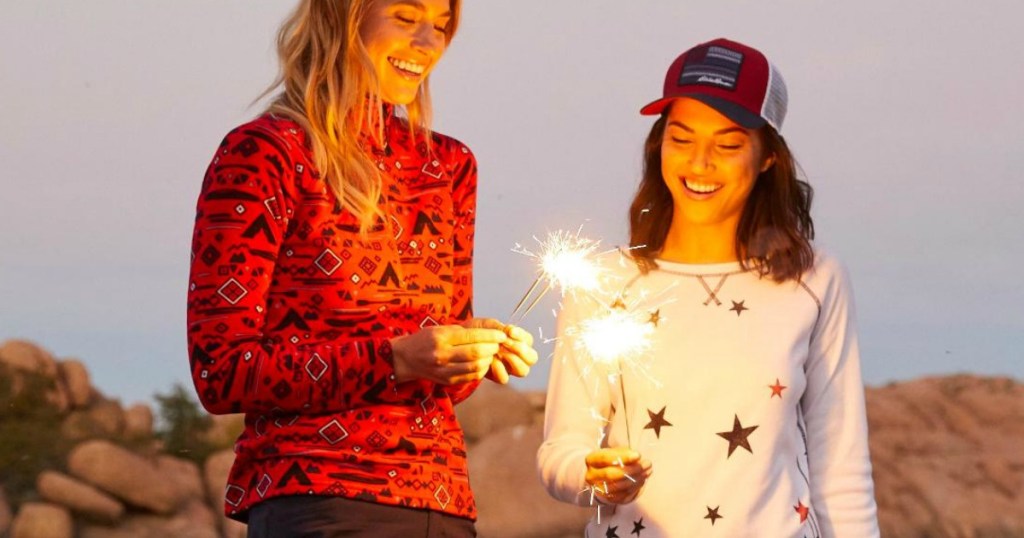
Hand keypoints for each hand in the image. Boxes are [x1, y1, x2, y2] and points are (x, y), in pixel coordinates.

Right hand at [389, 325, 506, 384]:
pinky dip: (481, 369)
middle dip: (492, 348)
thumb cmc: (425, 339)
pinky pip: (471, 377)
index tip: (502, 334)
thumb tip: (490, 332)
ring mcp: (444, 370)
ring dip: (489, 360)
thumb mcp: (440, 329)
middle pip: (476, 353)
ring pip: (475, 367)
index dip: (491, 335)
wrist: (406, 358)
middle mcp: (442, 355)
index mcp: (441, 338)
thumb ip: (463, 331)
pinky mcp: (447, 381)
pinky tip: (483, 363)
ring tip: (491, 353)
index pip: (472, 336)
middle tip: (499, 344)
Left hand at [464, 318, 538, 383]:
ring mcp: (509, 368)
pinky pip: (504, 378)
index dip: (521, 336)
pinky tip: (491, 361)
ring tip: (499, 352)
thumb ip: (498, 327)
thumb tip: (508, 331)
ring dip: (512, 360)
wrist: (459, 343)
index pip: (529, 340)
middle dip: (521, 350)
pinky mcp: (497, 376)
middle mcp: (518, 356)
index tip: (509, 331)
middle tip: (506, 343)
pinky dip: (499, 370)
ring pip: (522, 371)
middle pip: (532, 358)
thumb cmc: (476, 331)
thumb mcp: (486, 325)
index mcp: (518, 341)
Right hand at [584, 447, 651, 504]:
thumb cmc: (608, 462)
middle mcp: (591, 476)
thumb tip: (637, 458)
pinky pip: (623, 496)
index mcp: (591, 461)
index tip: (638, 455)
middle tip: (647, 464)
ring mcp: (599, 490)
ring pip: (619, 486)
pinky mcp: (608, 500)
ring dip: (637, 479)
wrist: (599, 478)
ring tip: (648, 471)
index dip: (622, 457)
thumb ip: (623, 453)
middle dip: (632, 469)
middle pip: (611, 474)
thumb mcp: (612, 452)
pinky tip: (642, 480)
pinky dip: (635, 488)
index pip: (605, 458)